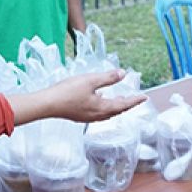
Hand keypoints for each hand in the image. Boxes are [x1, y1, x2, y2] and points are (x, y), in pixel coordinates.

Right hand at [19, 69, 145, 124]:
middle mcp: (97, 116)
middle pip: (117, 111)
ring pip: (107, 112)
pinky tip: (100, 100)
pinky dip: (105, 107)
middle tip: (135, 99)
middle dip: (126, 104)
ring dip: (116, 106)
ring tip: (120, 99)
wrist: (47, 104)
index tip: (144, 97)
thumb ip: (107, 78)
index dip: (135, 100)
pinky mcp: (79, 115)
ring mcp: (87, 117)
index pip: (124, 104)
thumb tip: (123, 74)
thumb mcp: (90, 80)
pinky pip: (98, 113)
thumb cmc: (68, 92)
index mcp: (102, 108)